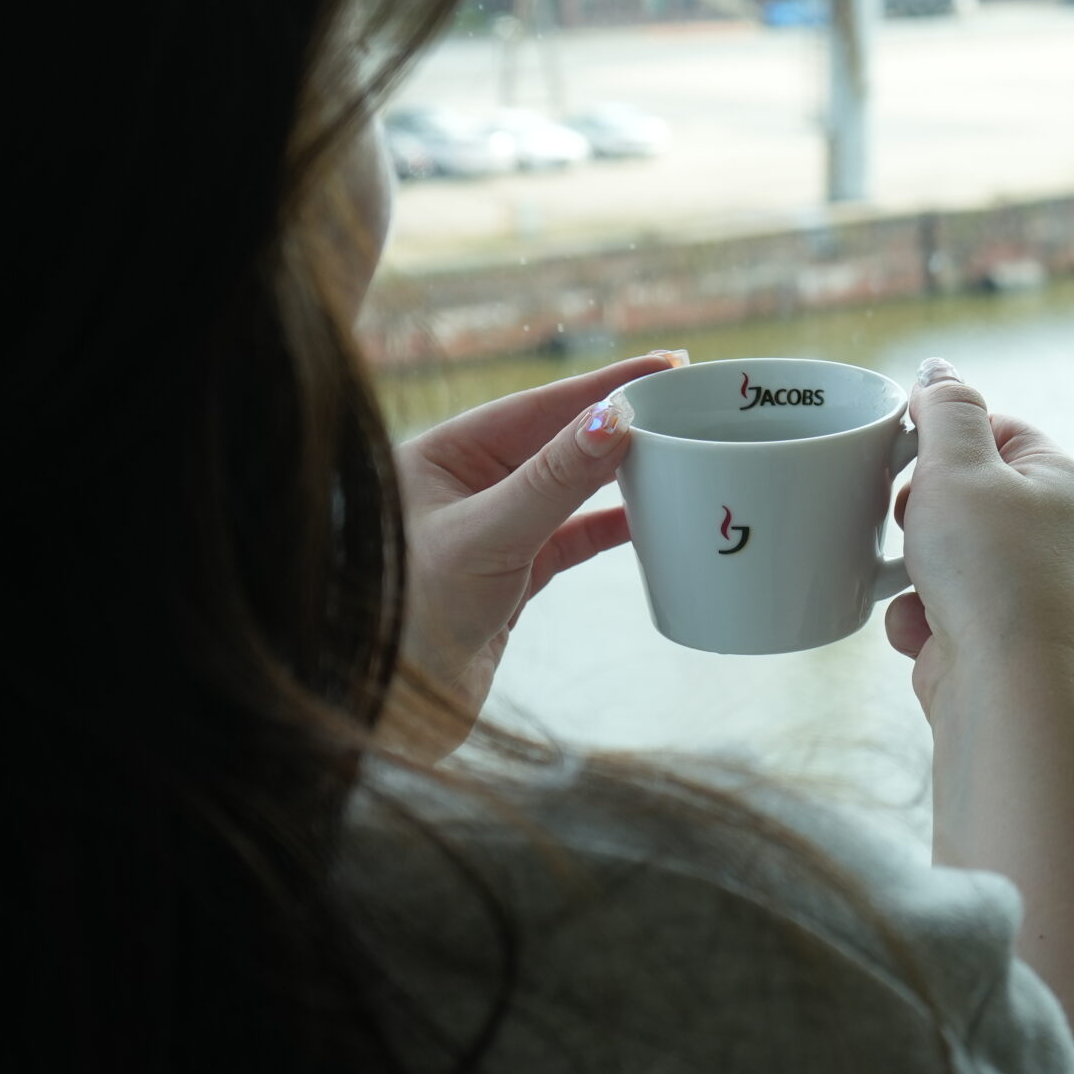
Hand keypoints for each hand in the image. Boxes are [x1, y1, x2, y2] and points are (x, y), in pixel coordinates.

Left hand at [386, 350, 684, 758]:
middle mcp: (466, 485)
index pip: (538, 405)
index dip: (604, 385)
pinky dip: (613, 527)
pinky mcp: (511, 576)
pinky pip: (574, 538)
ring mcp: (491, 530)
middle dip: (620, 420)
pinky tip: (652, 516)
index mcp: (442, 455)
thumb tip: (614, 419)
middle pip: (558, 439)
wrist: (387, 709)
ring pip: (571, 488)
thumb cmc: (411, 614)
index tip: (665, 364)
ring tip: (680, 449)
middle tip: (687, 397)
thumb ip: (553, 479)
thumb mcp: (486, 536)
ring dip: (622, 472)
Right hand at [882, 358, 1073, 714]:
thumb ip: (946, 410)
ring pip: (942, 556)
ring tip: (913, 578)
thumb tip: (940, 369)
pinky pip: (934, 611)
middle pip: (963, 494)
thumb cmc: (990, 573)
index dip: (944, 434)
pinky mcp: (990, 641)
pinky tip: (921, 633)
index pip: (997, 429)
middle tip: (911, 516)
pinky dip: (915, 619)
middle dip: (920, 507)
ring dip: (911, 566)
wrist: (1006, 694)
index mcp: (1057, 482)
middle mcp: (1049, 535)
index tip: (906, 447)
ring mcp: (1021, 592)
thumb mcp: (959, 467)